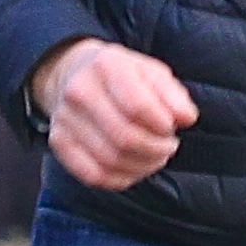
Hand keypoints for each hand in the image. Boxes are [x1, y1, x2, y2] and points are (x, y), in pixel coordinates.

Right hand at [38, 37, 197, 191]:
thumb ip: (173, 95)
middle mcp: (79, 91)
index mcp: (106, 66)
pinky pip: (94, 175)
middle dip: (156, 149)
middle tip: (168, 146)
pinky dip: (121, 179)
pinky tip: (134, 168)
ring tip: (155, 156)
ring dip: (143, 166)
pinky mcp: (59, 142)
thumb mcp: (152, 72)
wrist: (74, 73)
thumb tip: (186, 118)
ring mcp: (64, 118)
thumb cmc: (122, 76)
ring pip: (111, 161)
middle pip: (125, 137)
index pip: (138, 107)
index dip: (163, 125)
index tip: (171, 127)